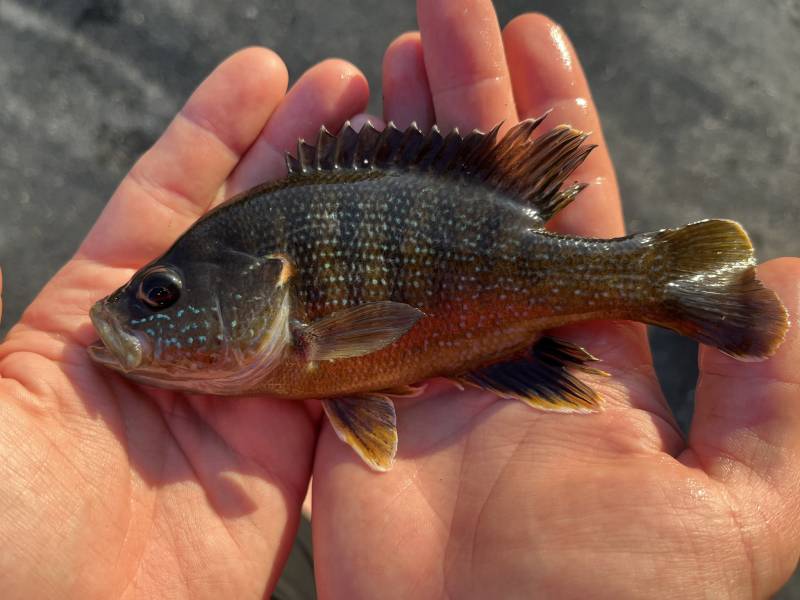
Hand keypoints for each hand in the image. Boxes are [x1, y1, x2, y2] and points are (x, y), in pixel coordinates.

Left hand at [0, 51, 370, 596]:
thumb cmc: (5, 525)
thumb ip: (14, 316)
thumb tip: (11, 242)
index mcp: (111, 312)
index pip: (172, 195)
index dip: (218, 130)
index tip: (265, 72)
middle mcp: (191, 343)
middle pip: (261, 229)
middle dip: (302, 154)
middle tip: (353, 91)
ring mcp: (248, 395)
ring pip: (319, 292)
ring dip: (358, 224)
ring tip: (400, 160)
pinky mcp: (293, 454)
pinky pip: (355, 382)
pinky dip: (392, 329)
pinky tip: (423, 274)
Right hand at [310, 2, 799, 597]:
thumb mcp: (730, 512)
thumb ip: (770, 401)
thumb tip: (784, 271)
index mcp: (571, 340)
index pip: (559, 199)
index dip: (546, 116)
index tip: (534, 36)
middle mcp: (488, 331)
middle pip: (467, 188)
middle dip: (459, 95)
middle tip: (441, 13)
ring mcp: (412, 355)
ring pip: (393, 223)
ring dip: (391, 141)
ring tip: (380, 62)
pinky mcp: (346, 393)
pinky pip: (326, 293)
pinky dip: (320, 227)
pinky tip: (315, 163)